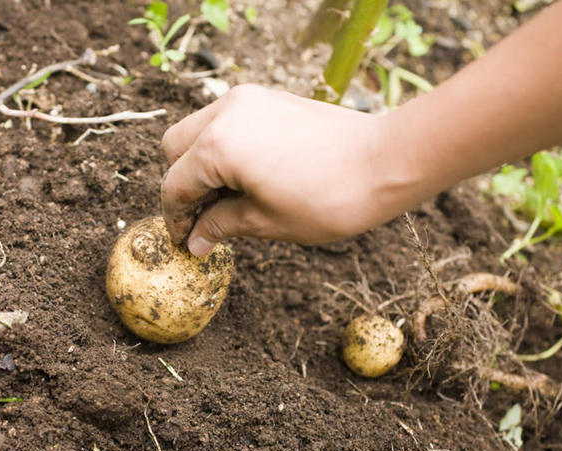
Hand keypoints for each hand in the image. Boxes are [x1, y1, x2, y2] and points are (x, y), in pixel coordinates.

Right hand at [160, 85, 400, 255]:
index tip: (185, 241)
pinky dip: (222, 145)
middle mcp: (226, 113)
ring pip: (196, 129)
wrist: (386, 160)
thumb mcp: (267, 223)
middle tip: (203, 218)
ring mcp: (246, 99)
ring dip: (199, 162)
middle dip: (182, 184)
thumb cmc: (331, 197)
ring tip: (226, 197)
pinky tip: (246, 175)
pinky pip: (224, 120)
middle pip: (175, 148)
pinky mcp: (266, 97)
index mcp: (219, 147)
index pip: (175, 185)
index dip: (175, 219)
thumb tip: (194, 242)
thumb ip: (221, 227)